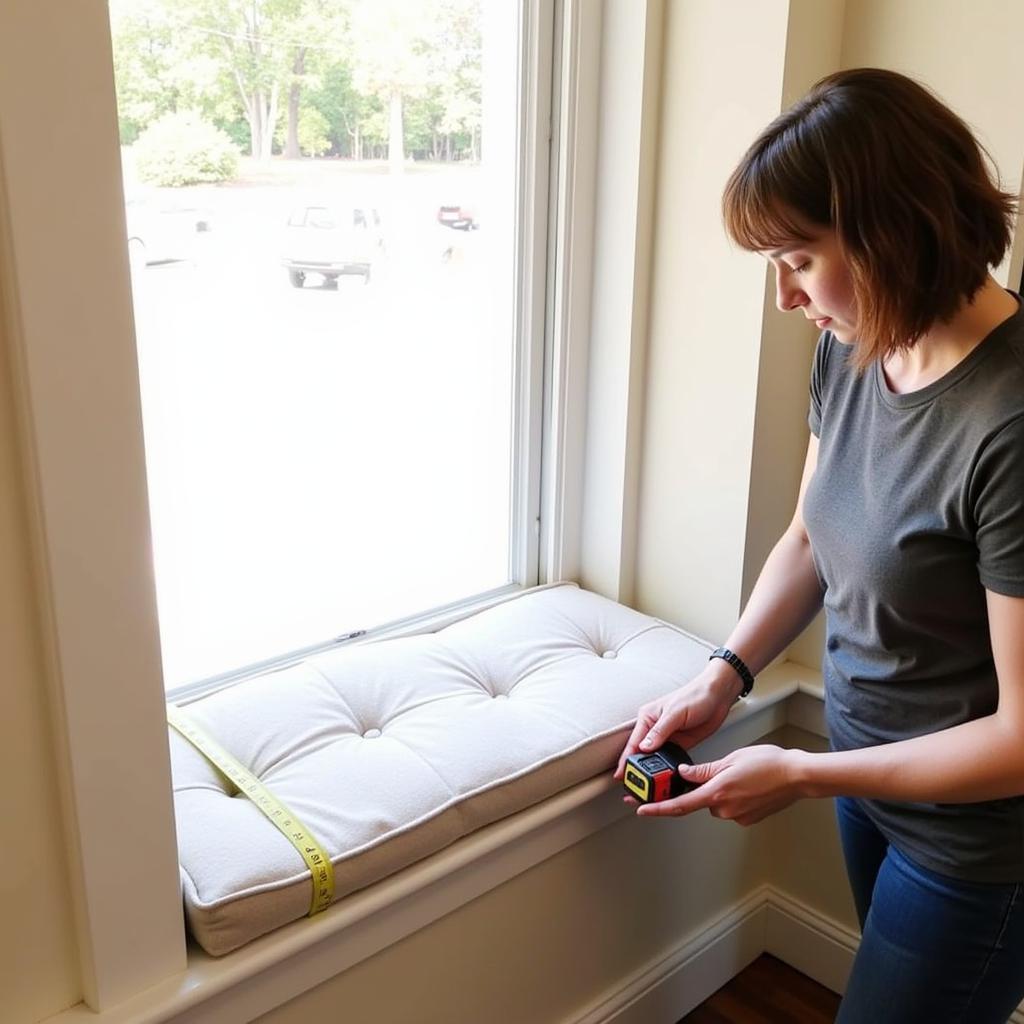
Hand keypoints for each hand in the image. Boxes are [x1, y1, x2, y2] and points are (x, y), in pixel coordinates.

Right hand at [613, 664, 739, 781]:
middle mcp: (655, 729)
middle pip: (642, 754)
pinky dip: (666, 769)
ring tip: (649, 786)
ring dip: (652, 771)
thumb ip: (660, 731)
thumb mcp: (676, 713)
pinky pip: (669, 760)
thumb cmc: (696, 695)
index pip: (633, 743)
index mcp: (648, 718)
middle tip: (635, 786)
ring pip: (655, 759)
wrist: (718, 696)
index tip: (621, 774)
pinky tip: (665, 778)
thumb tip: (644, 747)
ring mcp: (667, 738)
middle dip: (638, 770)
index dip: (626, 760)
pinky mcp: (680, 744)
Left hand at [636, 744, 807, 824]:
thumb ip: (704, 769)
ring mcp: (737, 816)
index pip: (679, 804)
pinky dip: (733, 796)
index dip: (657, 808)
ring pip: (716, 802)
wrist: (796, 776)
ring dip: (719, 790)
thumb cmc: (767, 763)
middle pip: (700, 799)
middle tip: (719, 771)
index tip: (641, 809)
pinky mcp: (748, 819)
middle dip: (702, 787)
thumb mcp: (730, 759)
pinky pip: (731, 807)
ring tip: (741, 774)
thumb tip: (684, 772)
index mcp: (716, 793)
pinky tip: (747, 784)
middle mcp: (724, 809)